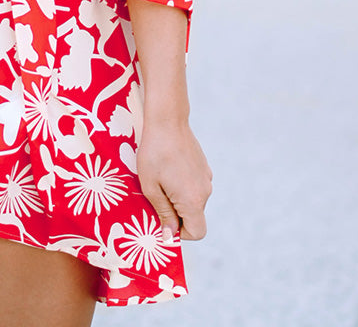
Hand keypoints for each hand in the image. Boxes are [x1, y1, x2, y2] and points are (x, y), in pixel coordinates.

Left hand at [136, 120, 212, 241]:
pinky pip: (193, 184)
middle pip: (193, 215)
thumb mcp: (151, 187)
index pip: (197, 232)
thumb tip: (169, 237)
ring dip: (177, 196)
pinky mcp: (203, 166)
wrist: (167, 120)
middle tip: (154, 194)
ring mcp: (206, 177)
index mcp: (193, 200)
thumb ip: (163, 213)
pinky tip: (167, 167)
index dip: (179, 233)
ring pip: (192, 199)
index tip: (162, 219)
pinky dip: (182, 183)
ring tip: (159, 177)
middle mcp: (205, 191)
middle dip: (174, 212)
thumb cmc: (154, 153)